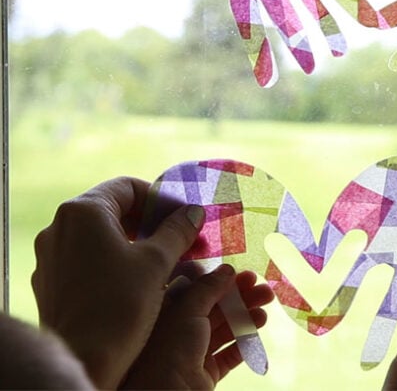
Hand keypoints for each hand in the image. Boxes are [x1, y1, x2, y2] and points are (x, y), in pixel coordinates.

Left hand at [32, 177, 205, 388]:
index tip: (185, 218)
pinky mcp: (51, 281)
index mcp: (83, 212)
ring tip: (170, 261)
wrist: (84, 361)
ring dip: (139, 242)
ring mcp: (51, 255)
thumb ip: (177, 230)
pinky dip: (117, 261)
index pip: (127, 187)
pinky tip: (143, 280)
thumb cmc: (121, 305)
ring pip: (102, 236)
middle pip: (114, 210)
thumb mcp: (157, 262)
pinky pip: (89, 258)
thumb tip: (193, 211)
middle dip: (153, 223)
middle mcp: (60, 227)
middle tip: (185, 239)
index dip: (162, 199)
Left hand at [123, 266, 273, 389]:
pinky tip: (256, 332)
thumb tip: (228, 269)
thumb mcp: (187, 309)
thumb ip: (209, 287)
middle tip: (265, 291)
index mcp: (168, 311)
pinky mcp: (206, 374)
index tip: (245, 275)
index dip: (223, 281)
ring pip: (224, 330)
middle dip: (241, 298)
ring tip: (265, 311)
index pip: (199, 290)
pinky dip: (243, 343)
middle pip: (216, 308)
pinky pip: (228, 355)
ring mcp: (193, 353)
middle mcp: (179, 330)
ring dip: (246, 318)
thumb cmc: (168, 348)